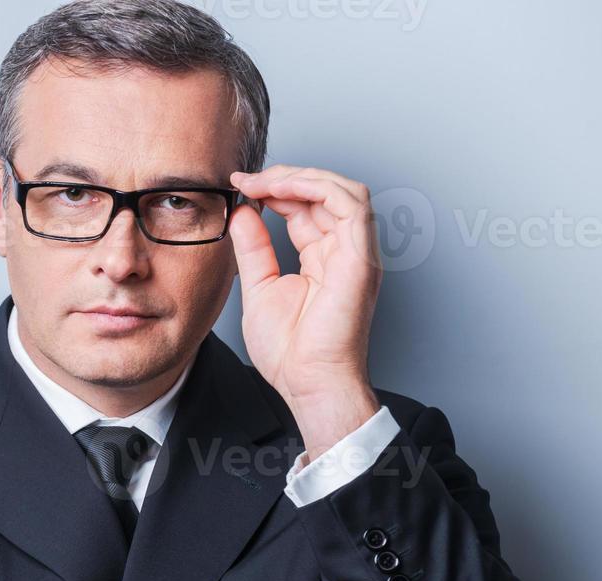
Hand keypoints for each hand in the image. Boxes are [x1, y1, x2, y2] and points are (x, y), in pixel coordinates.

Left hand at [228, 165, 382, 458]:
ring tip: (263, 181)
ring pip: (342, 189)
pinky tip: (284, 190)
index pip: (305, 208)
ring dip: (301, 177)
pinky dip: (319, 188)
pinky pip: (351, 205)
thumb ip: (254, 248)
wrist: (308, 382)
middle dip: (285, 177)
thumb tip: (244, 213)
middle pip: (324, 192)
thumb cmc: (290, 352)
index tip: (240, 186)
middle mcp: (343, 251)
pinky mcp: (361, 258)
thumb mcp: (259, 287)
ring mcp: (356, 253)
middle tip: (247, 180)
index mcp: (322, 258)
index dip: (276, 189)